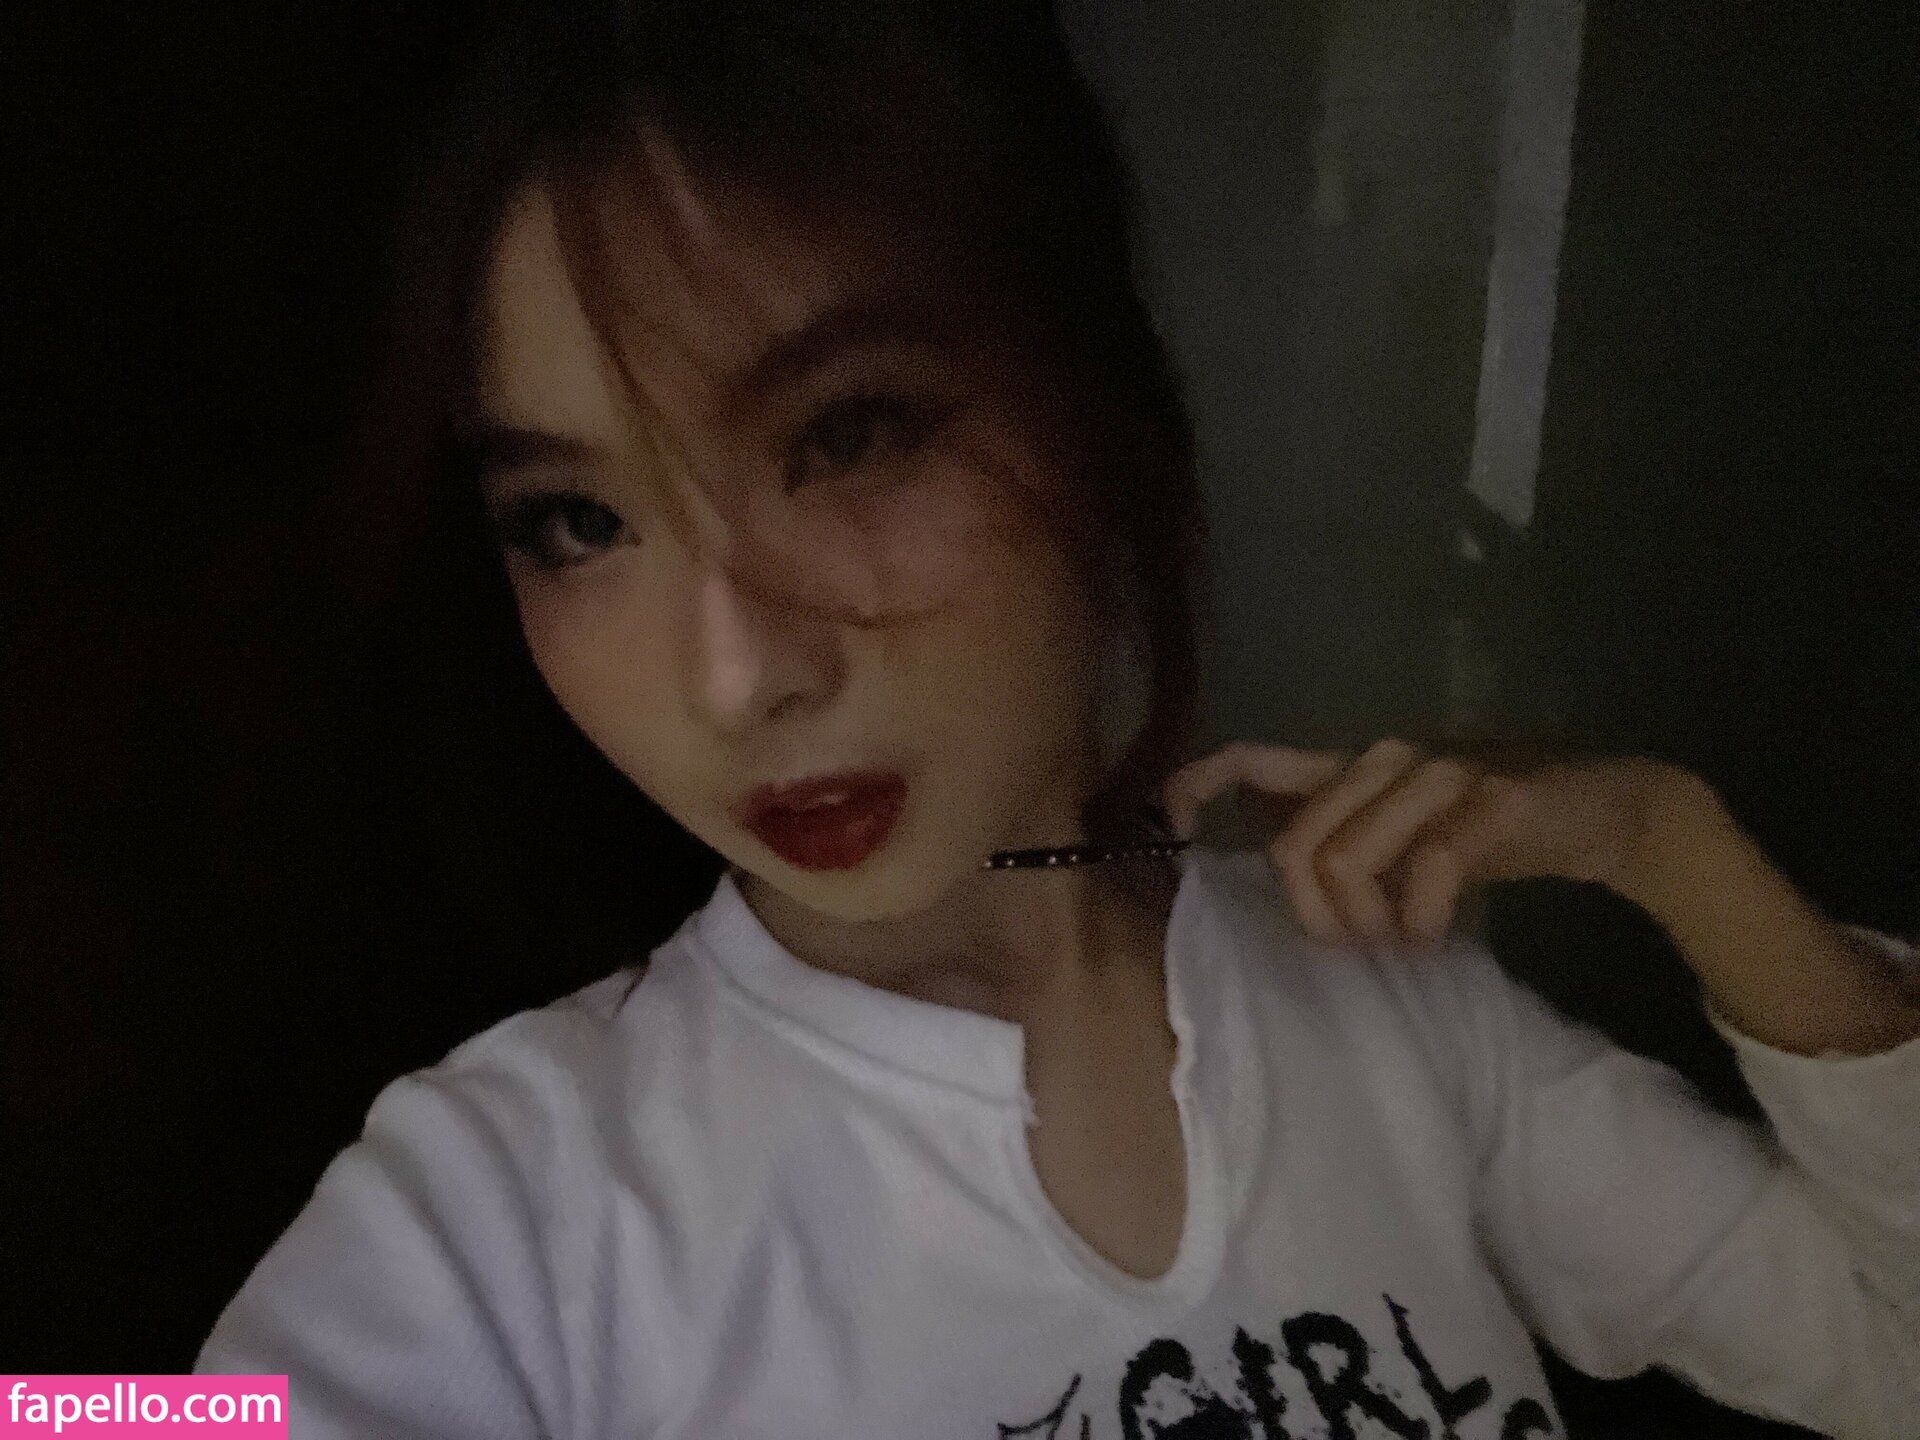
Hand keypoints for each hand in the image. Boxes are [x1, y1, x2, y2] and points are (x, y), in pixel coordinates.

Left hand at [1162, 738, 1693, 948]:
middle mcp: (1386, 759)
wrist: (1607, 810)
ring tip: (1403, 940)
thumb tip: (1273, 877)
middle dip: (1316, 915)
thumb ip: (1343, 841)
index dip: (1201, 786)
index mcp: (1355, 768)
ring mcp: (1438, 774)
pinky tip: (1436, 936)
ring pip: (1344, 861)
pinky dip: (1420, 922)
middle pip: (1295, 847)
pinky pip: (1423, 872)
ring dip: (1367, 924)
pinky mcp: (1490, 801)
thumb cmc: (1493, 831)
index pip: (1254, 758)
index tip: (1179, 830)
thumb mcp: (1405, 835)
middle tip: (1362, 943)